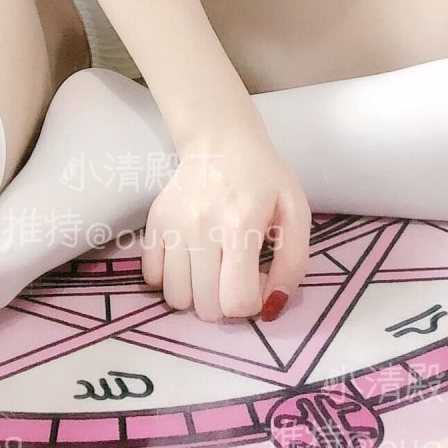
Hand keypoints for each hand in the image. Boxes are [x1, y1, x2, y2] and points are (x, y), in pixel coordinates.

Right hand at [139, 111, 310, 323]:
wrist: (221, 140)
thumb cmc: (263, 179)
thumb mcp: (295, 214)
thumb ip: (293, 264)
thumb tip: (272, 306)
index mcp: (240, 226)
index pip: (237, 302)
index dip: (253, 302)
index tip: (257, 278)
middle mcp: (202, 228)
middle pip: (207, 307)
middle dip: (226, 302)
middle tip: (235, 273)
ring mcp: (173, 225)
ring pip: (176, 298)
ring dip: (197, 294)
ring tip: (211, 270)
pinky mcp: (154, 222)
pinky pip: (152, 278)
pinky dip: (170, 279)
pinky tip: (188, 261)